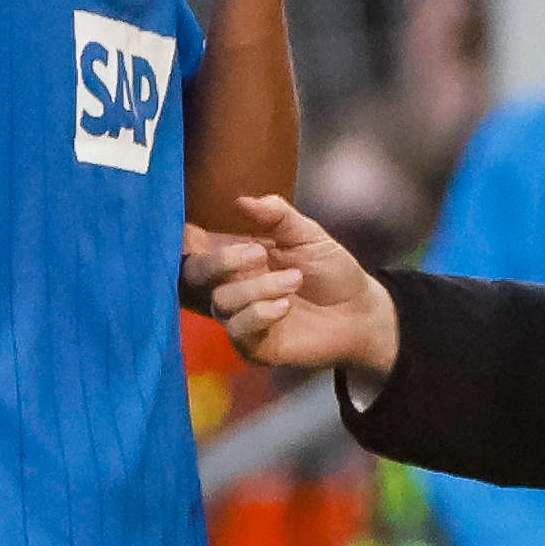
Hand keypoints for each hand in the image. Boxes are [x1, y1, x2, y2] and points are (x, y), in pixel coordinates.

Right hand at [182, 195, 398, 376]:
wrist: (359, 311)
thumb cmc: (329, 269)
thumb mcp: (307, 234)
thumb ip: (276, 215)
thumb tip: (241, 199)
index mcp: (236, 255)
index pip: (192, 247)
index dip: (185, 239)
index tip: (198, 230)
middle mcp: (230, 284)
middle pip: (194, 275)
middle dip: (220, 262)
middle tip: (258, 253)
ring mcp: (239, 315)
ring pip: (221, 301)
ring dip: (258, 288)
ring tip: (295, 279)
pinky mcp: (252, 345)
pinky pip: (237, 330)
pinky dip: (259, 314)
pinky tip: (285, 306)